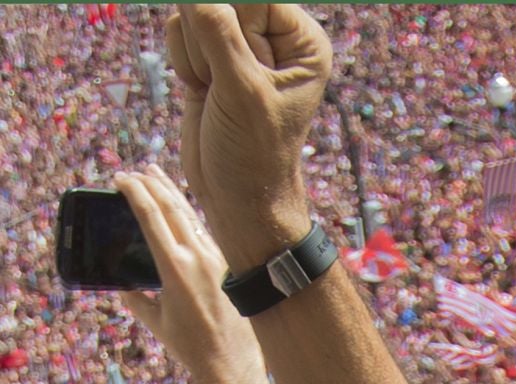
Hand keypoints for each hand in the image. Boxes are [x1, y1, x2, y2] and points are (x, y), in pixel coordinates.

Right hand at [114, 167, 262, 383]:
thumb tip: (124, 288)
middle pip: (172, 206)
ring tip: (155, 175)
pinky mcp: (229, 267)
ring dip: (171, 192)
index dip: (134, 191)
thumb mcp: (158, 323)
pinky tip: (182, 208)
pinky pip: (206, 232)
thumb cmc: (193, 349)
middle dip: (151, 183)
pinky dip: (189, 215)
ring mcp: (217, 260)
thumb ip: (137, 300)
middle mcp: (198, 258)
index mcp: (175, 268)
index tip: (120, 179)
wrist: (232, 366)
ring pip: (191, 215)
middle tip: (135, 172)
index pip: (151, 215)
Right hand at [165, 4, 330, 256]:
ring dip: (194, 54)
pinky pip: (178, 28)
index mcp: (301, 41)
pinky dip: (183, 61)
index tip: (242, 72)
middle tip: (225, 87)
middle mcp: (275, 36)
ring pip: (193, 9)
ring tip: (215, 92)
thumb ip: (217, 29)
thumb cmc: (253, 155)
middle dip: (210, 41)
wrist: (234, 198)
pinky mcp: (210, 54)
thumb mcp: (241, 91)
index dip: (235, 26)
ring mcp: (240, 43)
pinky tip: (203, 92)